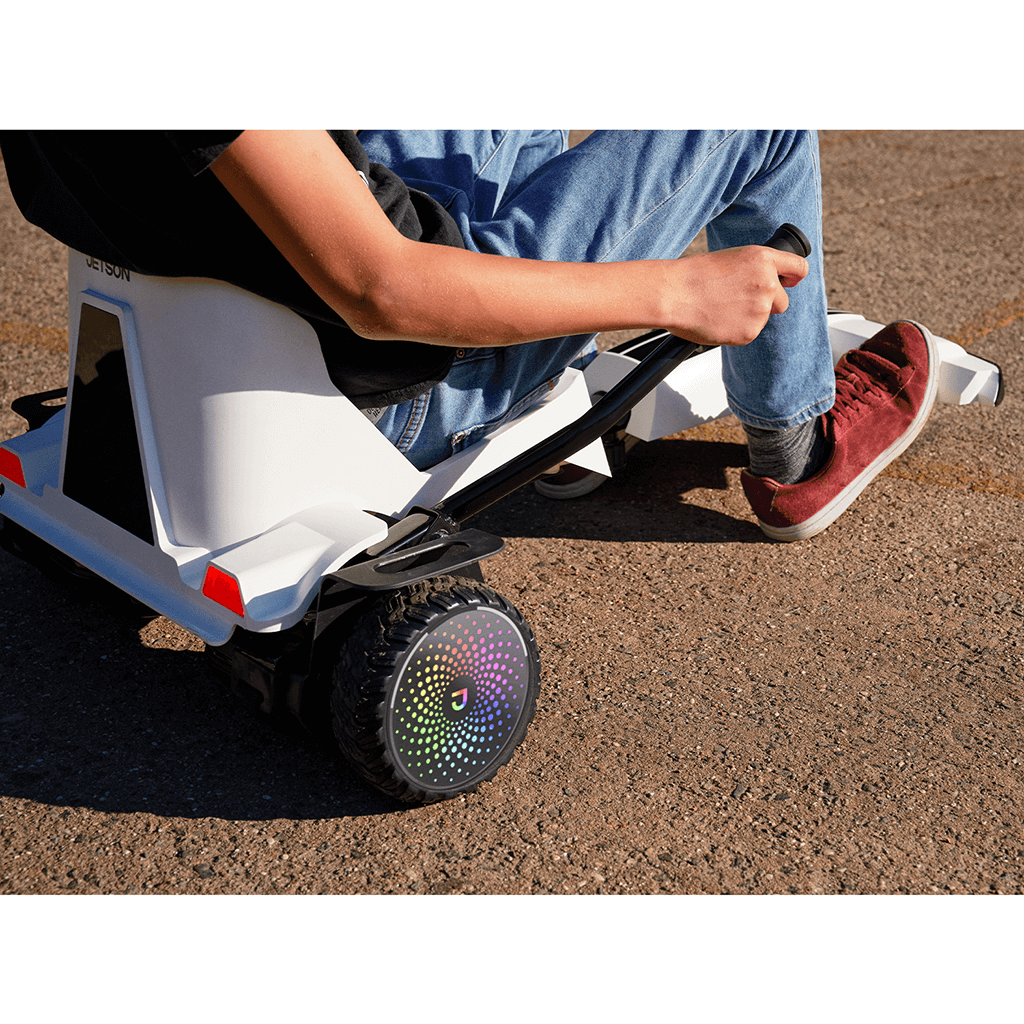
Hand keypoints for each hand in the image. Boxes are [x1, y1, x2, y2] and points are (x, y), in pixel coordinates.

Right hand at [668, 245, 808, 346]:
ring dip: (746, 316)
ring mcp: (760, 310)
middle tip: (738, 300)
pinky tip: (717, 319)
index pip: (798, 268)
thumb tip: (767, 287)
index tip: (790, 281)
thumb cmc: (694, 275)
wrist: (673, 294)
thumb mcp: (731, 259)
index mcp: (763, 260)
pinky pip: (748, 333)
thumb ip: (755, 271)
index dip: (794, 277)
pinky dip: (735, 329)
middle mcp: (768, 284)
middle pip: (782, 301)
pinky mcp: (749, 332)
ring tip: (719, 307)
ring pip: (762, 318)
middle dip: (767, 303)